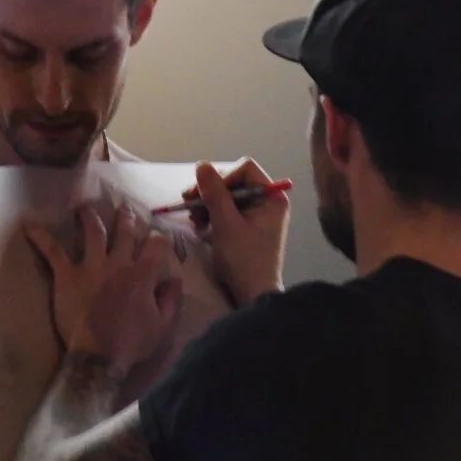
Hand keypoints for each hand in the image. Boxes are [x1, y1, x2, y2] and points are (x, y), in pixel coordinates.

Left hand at [26, 204, 182, 373]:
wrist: (99, 355)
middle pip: (124, 232)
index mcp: (143, 275)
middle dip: (126, 219)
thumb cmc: (132, 343)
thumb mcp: (162, 326)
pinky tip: (30, 226)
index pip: (156, 245)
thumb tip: (175, 279)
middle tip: (124, 210)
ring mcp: (91, 266)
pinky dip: (41, 238)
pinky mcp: (67, 275)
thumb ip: (171, 300)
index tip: (157, 238)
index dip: (159, 238)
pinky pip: (53, 251)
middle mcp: (118, 263)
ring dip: (90, 217)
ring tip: (85, 208)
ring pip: (93, 232)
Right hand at [186, 159, 288, 306]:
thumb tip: (202, 164)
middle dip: (210, 192)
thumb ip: (214, 192)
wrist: (252, 296)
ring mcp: (258, 216)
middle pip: (234, 182)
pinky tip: (200, 227)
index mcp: (271, 197)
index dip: (222, 177)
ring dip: (207, 204)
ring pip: (227, 197)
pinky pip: (227, 212)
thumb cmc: (244, 259)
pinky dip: (212, 216)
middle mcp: (267, 202)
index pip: (244, 168)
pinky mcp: (248, 229)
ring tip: (194, 220)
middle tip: (189, 203)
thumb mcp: (225, 223)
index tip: (204, 193)